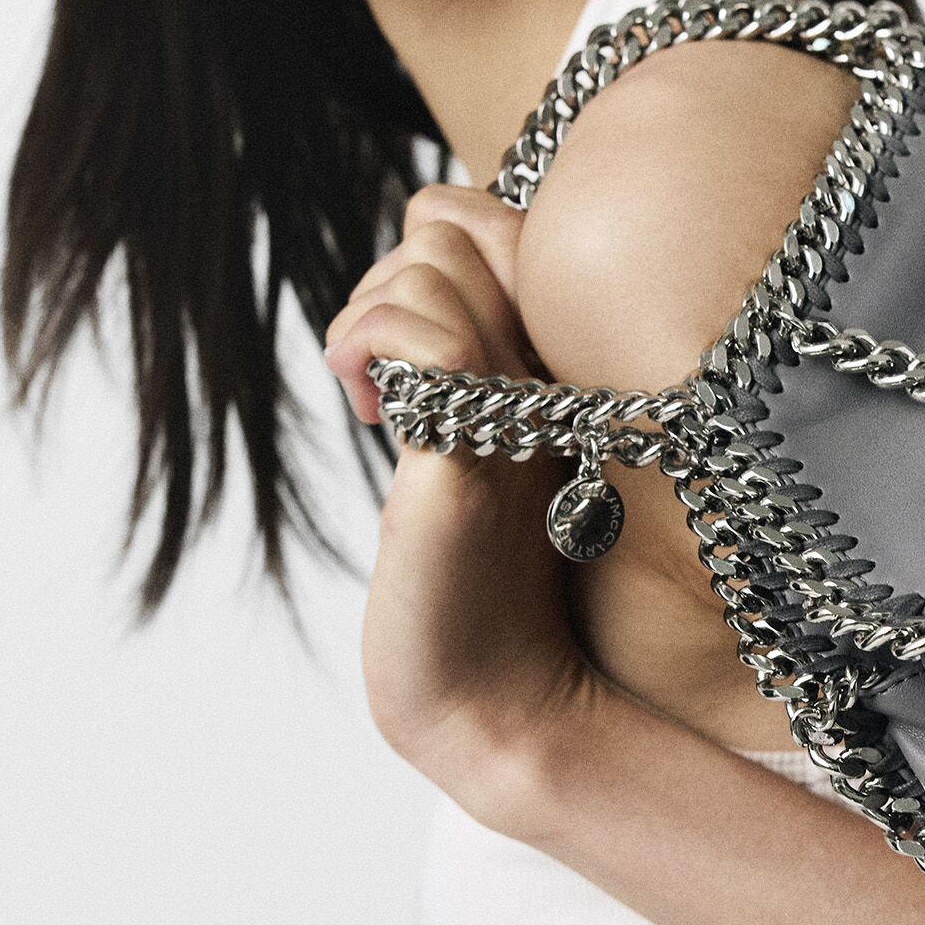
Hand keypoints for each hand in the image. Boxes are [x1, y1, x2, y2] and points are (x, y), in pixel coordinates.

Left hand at [323, 183, 591, 836]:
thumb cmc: (475, 587)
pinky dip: (370, 344)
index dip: (431, 257)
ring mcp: (520, 407)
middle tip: (382, 374)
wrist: (495, 706)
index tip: (406, 351)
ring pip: (431, 264)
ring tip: (372, 397)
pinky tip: (364, 405)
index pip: (488, 218)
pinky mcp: (471, 457)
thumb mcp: (470, 449)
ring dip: (369, 317)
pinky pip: (427, 338)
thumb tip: (416, 275)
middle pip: (453, 223)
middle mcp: (557, 369)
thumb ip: (462, 364)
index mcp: (560, 362)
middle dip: (390, 279)